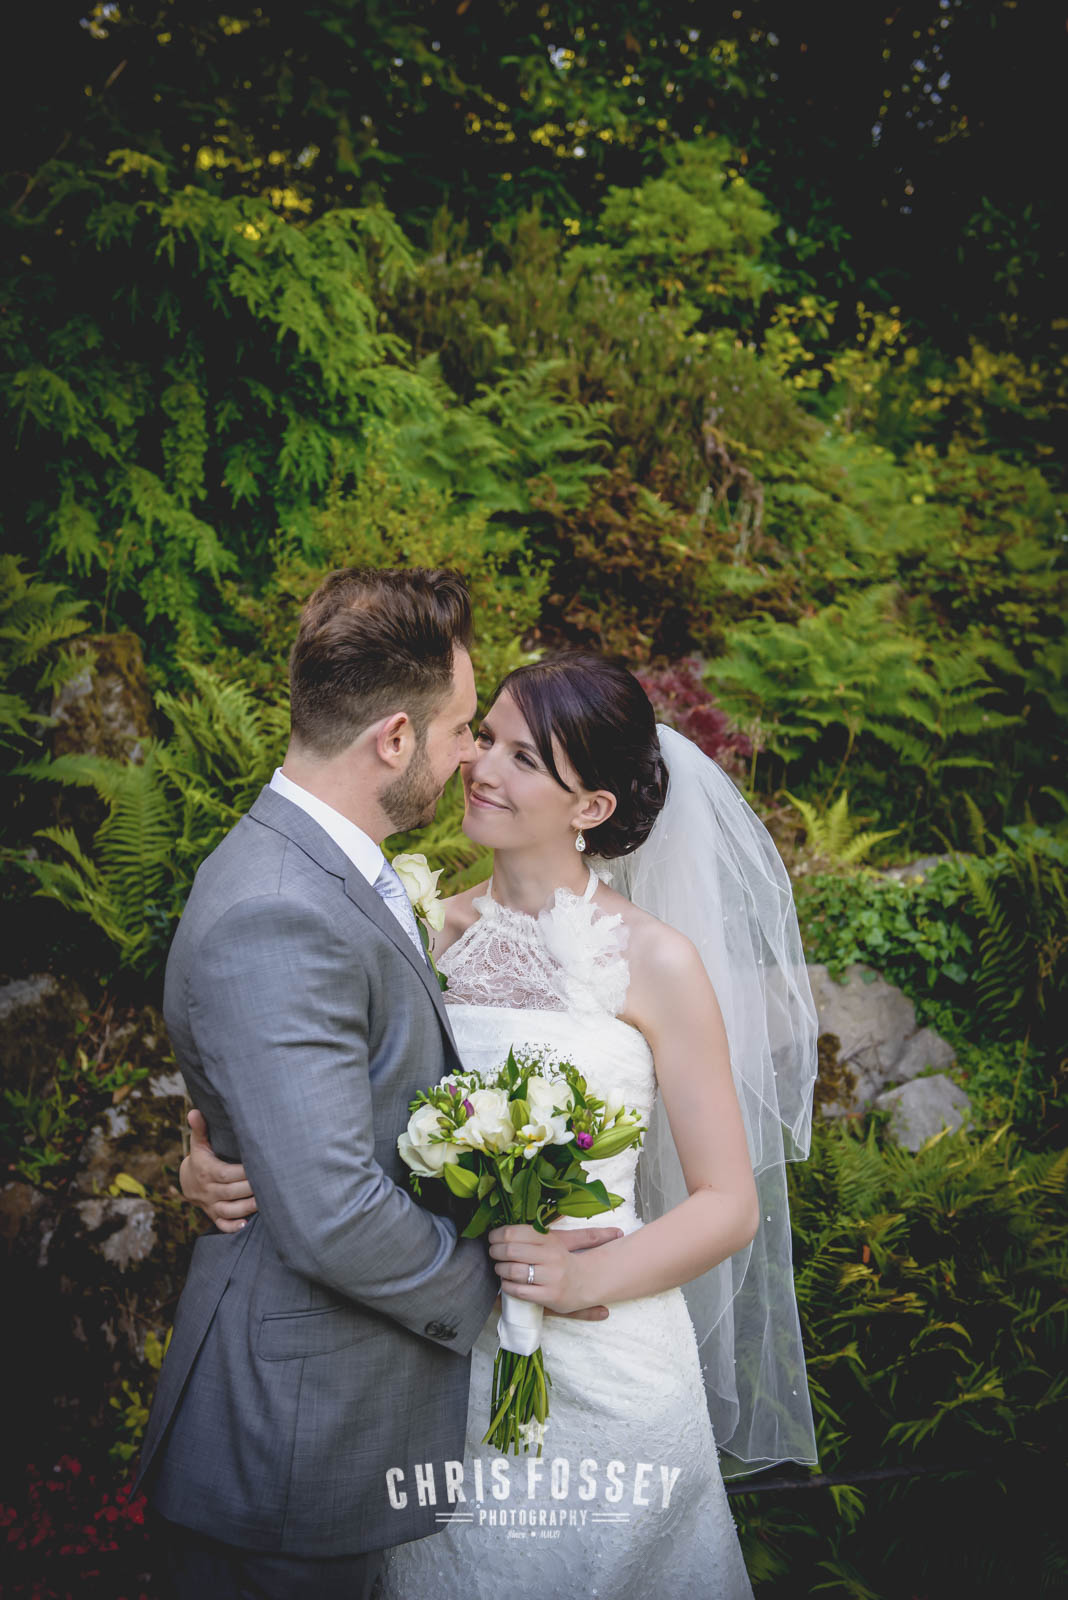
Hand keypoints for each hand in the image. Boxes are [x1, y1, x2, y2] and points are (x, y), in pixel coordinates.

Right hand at [180, 1108, 256, 1232]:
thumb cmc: (201, 1157)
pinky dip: (232, 1227)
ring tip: (265, 1204)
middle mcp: (208, 1190)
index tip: (260, 1166)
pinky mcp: (213, 1215)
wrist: (187, 1181)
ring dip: (246, 1208)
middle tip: (271, 1184)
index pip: (226, 1173)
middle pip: (231, 1192)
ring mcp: (210, 1205)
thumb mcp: (199, 1143)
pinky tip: (246, 1225)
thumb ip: (200, 1128)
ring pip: (228, 1210)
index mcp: (207, 1171)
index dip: (243, 1172)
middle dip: (250, 1189)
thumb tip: (195, 1111)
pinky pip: (221, 1224)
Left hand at [488, 1224, 621, 1317]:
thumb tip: (501, 1222)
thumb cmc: (560, 1259)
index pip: (515, 1232)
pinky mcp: (549, 1295)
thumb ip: (530, 1232)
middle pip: (511, 1250)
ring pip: (513, 1271)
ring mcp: (551, 1277)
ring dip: (500, 1269)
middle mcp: (550, 1256)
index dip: (497, 1235)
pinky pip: (520, 1290)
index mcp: (549, 1238)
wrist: (584, 1282)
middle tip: (493, 1253)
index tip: (492, 1238)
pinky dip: (507, 1286)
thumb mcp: (551, 1240)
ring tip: (499, 1268)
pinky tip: (507, 1283)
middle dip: (495, 1252)